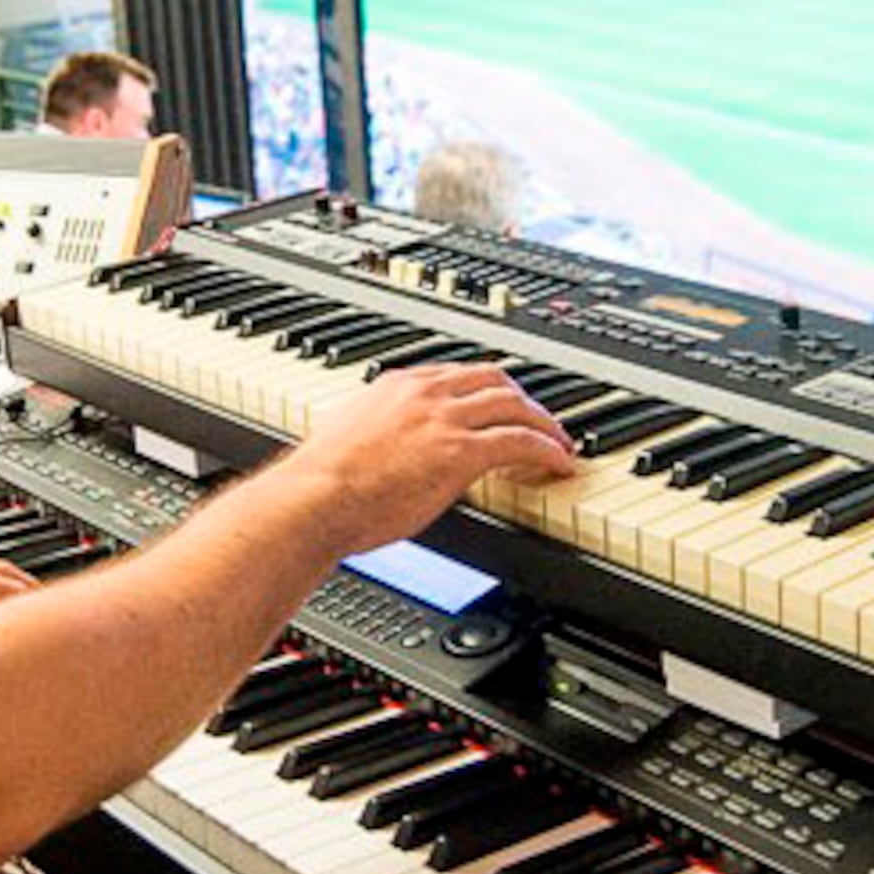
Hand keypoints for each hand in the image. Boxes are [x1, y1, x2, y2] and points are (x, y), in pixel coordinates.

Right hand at [280, 361, 577, 552]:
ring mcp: (444, 420)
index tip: (496, 402)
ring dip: (544, 423)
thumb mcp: (346, 441)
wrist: (314, 500)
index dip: (485, 387)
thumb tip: (375, 453)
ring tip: (560, 443)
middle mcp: (424, 394)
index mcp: (395, 386)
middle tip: (540, 418)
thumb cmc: (318, 486)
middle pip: (493, 377)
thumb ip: (370, 435)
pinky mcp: (459, 452)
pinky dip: (547, 449)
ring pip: (514, 404)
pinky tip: (559, 463)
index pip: (455, 373)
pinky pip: (521, 441)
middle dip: (523, 397)